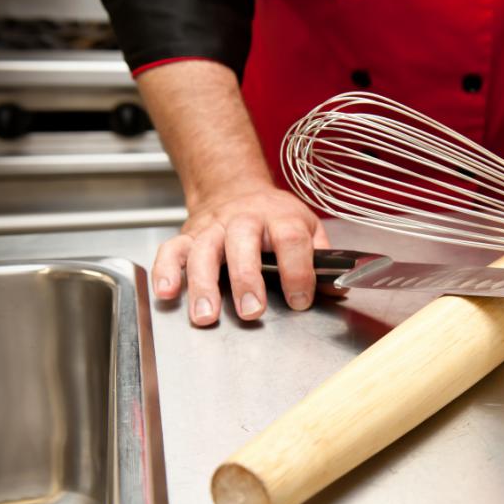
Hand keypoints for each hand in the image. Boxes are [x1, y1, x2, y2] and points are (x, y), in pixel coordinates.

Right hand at [152, 186, 330, 325]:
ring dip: (203, 284)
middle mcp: (244, 220)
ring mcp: (213, 228)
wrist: (235, 188)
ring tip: (206, 315)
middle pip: (242, 243)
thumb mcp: (306, 227)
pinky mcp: (188, 236)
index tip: (300, 300)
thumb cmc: (274, 217)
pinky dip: (166, 270)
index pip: (291, 240)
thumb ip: (321, 258)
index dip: (298, 271)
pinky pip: (171, 250)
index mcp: (280, 217)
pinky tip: (168, 292)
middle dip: (246, 279)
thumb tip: (338, 290)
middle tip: (251, 311)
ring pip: (204, 250)